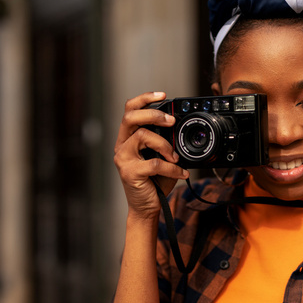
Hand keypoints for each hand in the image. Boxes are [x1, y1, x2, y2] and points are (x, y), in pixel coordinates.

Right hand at [114, 92, 188, 219]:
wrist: (147, 208)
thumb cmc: (155, 181)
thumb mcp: (161, 156)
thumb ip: (165, 141)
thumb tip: (180, 127)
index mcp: (128, 138)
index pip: (129, 110)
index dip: (144, 98)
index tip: (163, 95)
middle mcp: (122, 146)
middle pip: (130, 117)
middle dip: (153, 114)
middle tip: (171, 121)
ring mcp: (123, 159)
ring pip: (143, 136)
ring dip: (165, 144)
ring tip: (175, 157)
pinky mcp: (130, 173)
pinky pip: (154, 162)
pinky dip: (172, 167)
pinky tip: (180, 173)